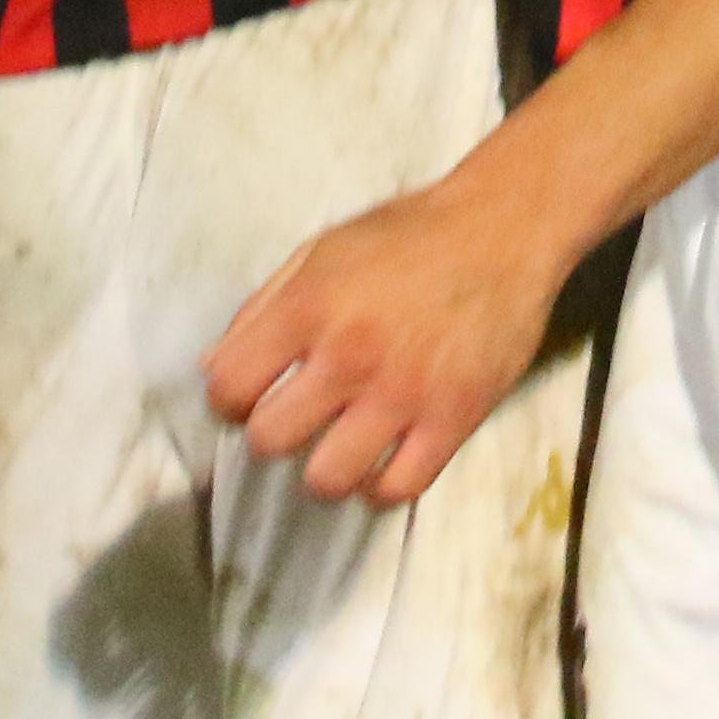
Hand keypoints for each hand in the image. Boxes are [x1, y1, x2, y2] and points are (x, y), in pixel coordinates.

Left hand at [210, 177, 577, 503]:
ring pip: (328, 479)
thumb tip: (215, 370)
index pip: (228, 387)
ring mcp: (404, 393)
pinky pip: (397, 489)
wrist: (504, 229)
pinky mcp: (453, 419)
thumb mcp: (321, 249)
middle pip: (270, 441)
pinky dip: (380, 487)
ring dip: (323, 470)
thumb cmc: (408, 235)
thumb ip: (263, 308)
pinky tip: (380, 463)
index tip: (250, 396)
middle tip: (297, 419)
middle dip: (272, 434)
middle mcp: (350, 354)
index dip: (229, 398)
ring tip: (337, 448)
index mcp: (310, 306)